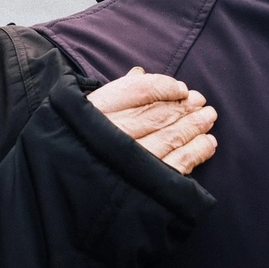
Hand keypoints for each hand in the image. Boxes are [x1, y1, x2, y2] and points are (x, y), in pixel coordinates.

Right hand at [86, 68, 216, 174]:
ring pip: (171, 136)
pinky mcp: (147, 182)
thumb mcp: (81, 113)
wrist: (60, 192)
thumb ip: (112, 94)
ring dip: (194, 126)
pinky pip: (178, 163)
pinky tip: (208, 143)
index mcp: (96, 111)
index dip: (165, 87)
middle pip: (158, 114)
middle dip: (184, 107)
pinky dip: (197, 151)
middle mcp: (113, 133)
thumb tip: (139, 74)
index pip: (140, 90)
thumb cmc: (75, 145)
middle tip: (200, 102)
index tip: (180, 89)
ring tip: (209, 118)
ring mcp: (131, 160)